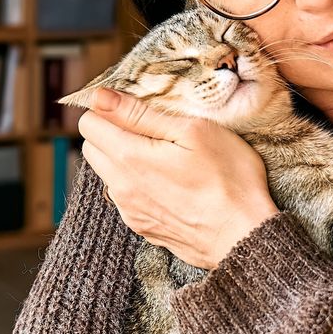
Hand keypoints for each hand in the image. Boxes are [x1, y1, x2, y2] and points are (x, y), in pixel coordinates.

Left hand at [77, 88, 279, 269]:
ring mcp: (129, 210)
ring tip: (164, 155)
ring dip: (124, 158)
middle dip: (112, 131)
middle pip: (92, 147)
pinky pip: (126, 196)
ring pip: (108, 173)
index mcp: (129, 158)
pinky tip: (170, 182)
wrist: (244, 237)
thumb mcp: (191, 131)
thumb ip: (139, 113)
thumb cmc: (228, 179)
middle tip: (151, 129)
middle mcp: (120, 187)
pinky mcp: (142, 226)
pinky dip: (138, 183)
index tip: (135, 107)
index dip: (109, 108)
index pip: (88, 122)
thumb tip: (100, 97)